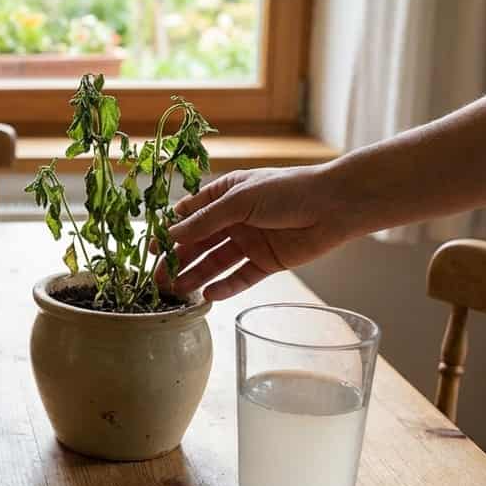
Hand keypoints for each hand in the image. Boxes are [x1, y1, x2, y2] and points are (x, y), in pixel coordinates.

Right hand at [163, 165, 353, 300]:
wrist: (334, 206)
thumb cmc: (287, 190)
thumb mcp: (239, 200)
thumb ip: (206, 220)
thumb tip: (172, 233)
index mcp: (226, 194)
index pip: (191, 214)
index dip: (171, 230)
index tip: (151, 247)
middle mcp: (235, 218)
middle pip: (200, 242)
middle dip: (179, 259)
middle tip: (158, 278)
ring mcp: (251, 241)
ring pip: (217, 262)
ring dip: (197, 275)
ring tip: (177, 291)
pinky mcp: (267, 262)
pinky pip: (241, 277)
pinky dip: (226, 286)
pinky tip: (209, 295)